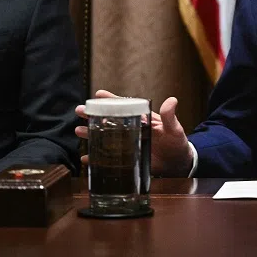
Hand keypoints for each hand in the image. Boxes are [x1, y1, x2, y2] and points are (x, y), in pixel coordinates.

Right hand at [75, 89, 195, 176]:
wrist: (179, 164)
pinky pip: (108, 158)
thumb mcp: (174, 128)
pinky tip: (86, 158)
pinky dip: (96, 159)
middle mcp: (132, 130)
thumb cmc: (177, 143)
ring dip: (91, 133)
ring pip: (105, 137)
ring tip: (78, 130)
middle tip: (78, 111)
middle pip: (109, 120)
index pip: (125, 107)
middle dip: (93, 115)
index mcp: (142, 119)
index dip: (111, 100)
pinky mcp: (126, 159)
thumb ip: (170, 116)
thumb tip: (172, 100)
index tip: (98, 94)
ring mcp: (127, 144)